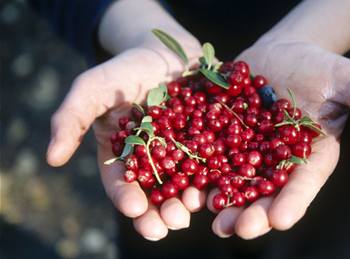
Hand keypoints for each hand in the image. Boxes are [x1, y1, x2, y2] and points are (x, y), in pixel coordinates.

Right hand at [46, 47, 206, 240]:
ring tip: (194, 206)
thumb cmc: (125, 70)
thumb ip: (72, 118)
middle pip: (158, 194)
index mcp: (124, 156)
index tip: (133, 208)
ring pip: (188, 184)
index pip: (122, 184)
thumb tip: (52, 158)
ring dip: (191, 201)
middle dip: (162, 213)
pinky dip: (218, 176)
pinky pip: (216, 163)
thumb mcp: (93, 88)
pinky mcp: (211, 143)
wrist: (167, 49)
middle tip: (170, 224)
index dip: (126, 198)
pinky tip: (222, 184)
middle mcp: (156, 161)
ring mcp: (185, 154)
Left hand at [208, 42, 349, 238]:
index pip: (303, 185)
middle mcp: (277, 162)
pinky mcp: (222, 136)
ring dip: (221, 202)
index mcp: (310, 157)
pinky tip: (187, 186)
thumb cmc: (322, 67)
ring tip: (210, 217)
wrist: (284, 51)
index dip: (292, 203)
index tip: (280, 220)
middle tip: (236, 229)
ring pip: (234, 183)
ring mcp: (247, 151)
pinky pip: (209, 158)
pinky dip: (199, 173)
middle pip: (264, 193)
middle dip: (252, 213)